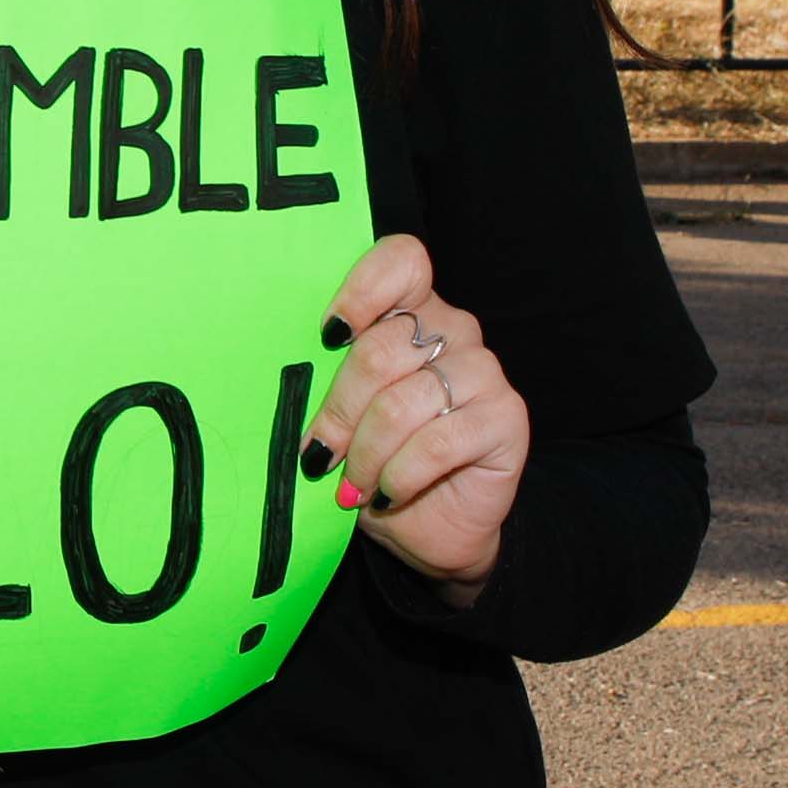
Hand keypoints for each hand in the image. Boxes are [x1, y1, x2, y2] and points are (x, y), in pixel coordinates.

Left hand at [304, 234, 530, 602]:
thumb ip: (326, 381)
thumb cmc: (376, 461)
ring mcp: (484, 372)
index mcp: (411, 311)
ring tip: (351, 485)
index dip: (362, 289)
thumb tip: (281, 378)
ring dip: (366, 453)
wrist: (429, 526)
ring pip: (403, 401)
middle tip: (318, 455)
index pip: (402, 261)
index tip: (328, 335)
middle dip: (338, 411)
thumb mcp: (342, 416)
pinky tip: (388, 492)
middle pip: (381, 349)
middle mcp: (453, 330)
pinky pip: (437, 442)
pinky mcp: (506, 418)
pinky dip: (400, 474)